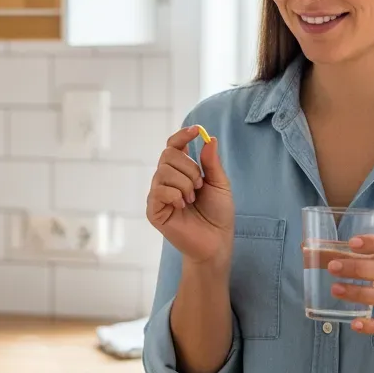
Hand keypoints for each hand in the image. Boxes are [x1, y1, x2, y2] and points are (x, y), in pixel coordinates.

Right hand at [146, 125, 233, 265]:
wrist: (216, 241)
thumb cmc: (218, 214)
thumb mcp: (219, 184)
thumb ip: (211, 162)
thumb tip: (209, 138)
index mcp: (181, 171)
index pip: (173, 146)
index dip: (181, 136)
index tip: (195, 131)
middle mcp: (166, 180)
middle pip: (168, 154)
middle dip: (189, 168)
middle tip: (199, 186)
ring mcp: (158, 194)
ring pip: (164, 172)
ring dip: (184, 184)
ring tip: (192, 199)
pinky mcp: (153, 210)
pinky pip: (158, 190)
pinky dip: (175, 195)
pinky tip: (182, 206)